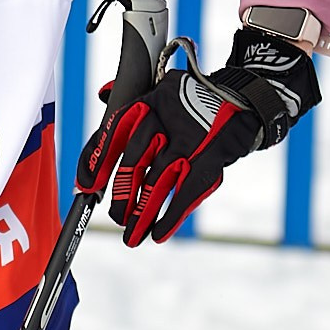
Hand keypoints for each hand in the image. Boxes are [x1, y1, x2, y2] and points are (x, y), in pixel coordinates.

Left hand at [78, 26, 320, 246]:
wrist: (242, 103)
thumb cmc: (193, 105)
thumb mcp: (163, 94)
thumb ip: (133, 106)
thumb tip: (102, 104)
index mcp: (150, 101)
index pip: (115, 131)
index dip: (97, 160)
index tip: (87, 185)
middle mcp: (166, 119)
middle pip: (134, 160)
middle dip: (121, 193)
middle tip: (114, 216)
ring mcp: (188, 141)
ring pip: (156, 182)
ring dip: (141, 213)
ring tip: (130, 235)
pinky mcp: (208, 160)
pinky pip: (184, 194)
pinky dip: (169, 217)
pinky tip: (157, 234)